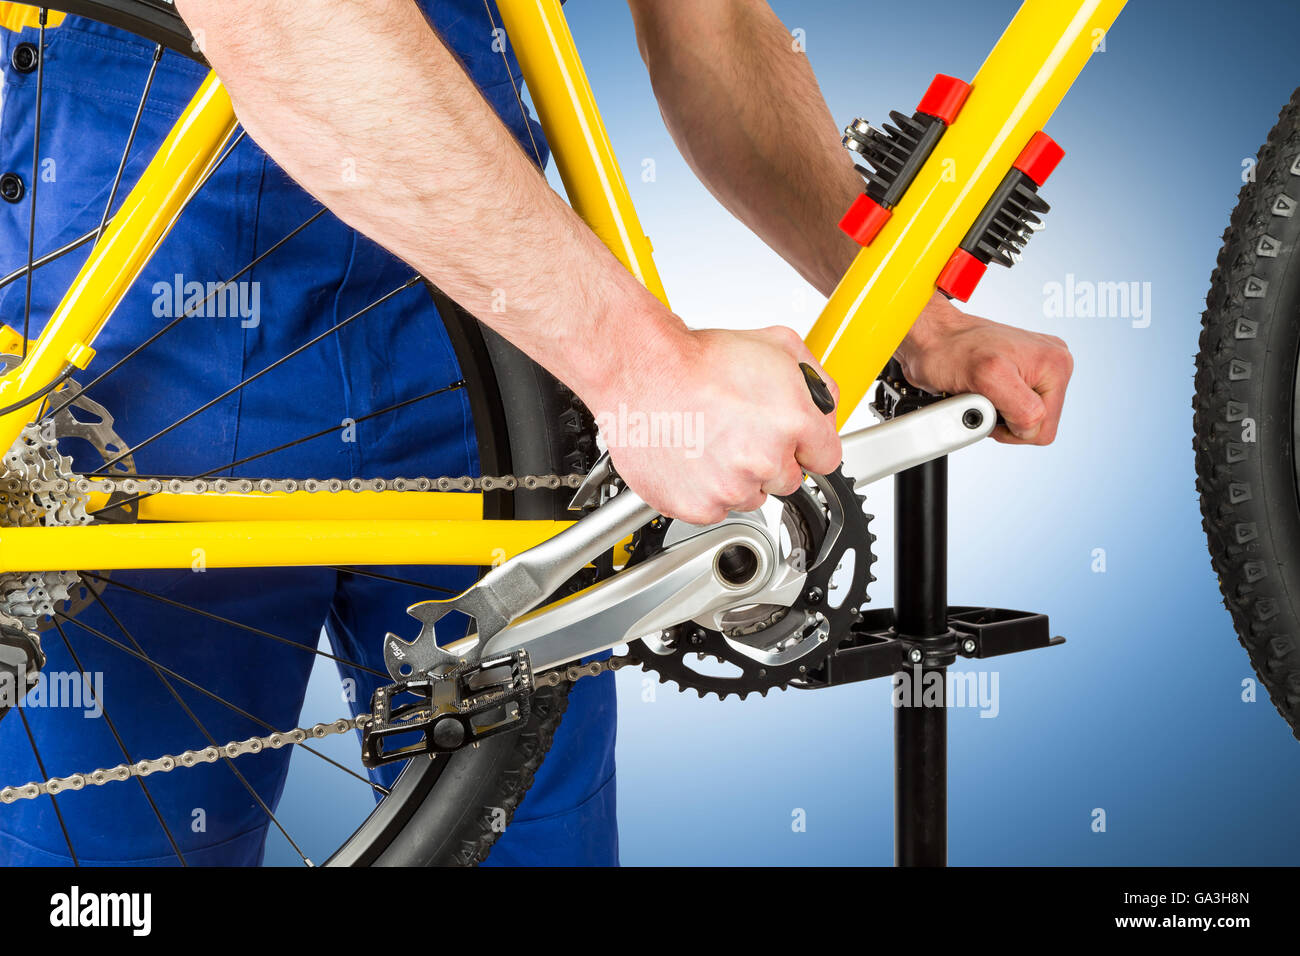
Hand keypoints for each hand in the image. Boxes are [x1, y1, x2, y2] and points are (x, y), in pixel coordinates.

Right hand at [582, 325, 842, 524]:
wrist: (640, 370)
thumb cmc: (696, 359)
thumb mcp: (776, 344)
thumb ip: (815, 380)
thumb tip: (826, 407)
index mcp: (793, 421)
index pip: (826, 458)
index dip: (806, 446)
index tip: (790, 441)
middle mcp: (765, 459)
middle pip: (789, 480)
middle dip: (770, 459)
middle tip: (739, 432)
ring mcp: (731, 487)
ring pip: (752, 496)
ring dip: (737, 477)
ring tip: (710, 440)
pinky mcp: (699, 506)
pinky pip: (716, 509)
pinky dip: (706, 490)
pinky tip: (693, 457)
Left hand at [896, 295, 1073, 444]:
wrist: (930, 339)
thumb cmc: (951, 349)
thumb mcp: (989, 378)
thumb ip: (1022, 407)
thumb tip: (1033, 427)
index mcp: (1056, 365)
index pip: (1044, 428)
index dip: (1010, 428)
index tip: (987, 404)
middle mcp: (1050, 367)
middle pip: (1035, 427)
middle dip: (1004, 421)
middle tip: (981, 398)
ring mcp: (1034, 373)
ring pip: (1022, 422)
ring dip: (996, 416)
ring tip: (979, 392)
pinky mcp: (1018, 378)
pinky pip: (1010, 412)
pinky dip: (990, 408)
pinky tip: (980, 392)